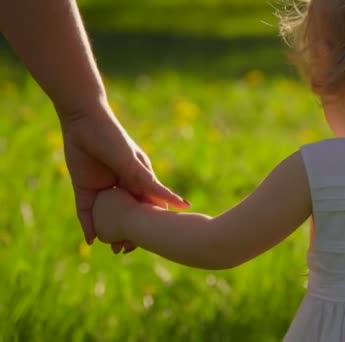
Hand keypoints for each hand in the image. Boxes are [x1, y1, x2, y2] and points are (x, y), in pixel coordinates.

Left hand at [61, 106, 189, 251]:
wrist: (84, 120)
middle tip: (130, 251)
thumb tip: (182, 206)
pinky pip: (86, 212)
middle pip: (129, 216)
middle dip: (131, 233)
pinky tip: (91, 240)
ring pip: (109, 217)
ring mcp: (104, 188)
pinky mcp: (85, 188)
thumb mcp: (134, 166)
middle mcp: (124, 187)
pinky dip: (88, 225)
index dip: (154, 225)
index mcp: (140, 180)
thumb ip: (153, 187)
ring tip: (113, 250)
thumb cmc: (114, 138)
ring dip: (111, 232)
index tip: (160, 242)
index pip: (150, 208)